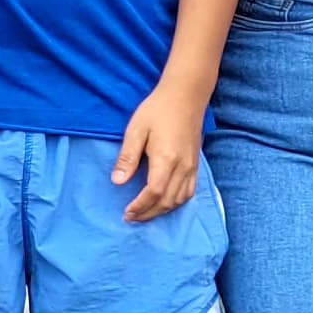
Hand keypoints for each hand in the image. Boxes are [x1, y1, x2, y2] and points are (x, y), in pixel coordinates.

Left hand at [111, 87, 205, 221]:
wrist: (186, 95)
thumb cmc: (157, 110)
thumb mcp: (135, 130)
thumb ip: (127, 157)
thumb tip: (117, 182)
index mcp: (166, 159)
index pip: (154, 192)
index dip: (140, 207)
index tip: (126, 213)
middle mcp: (183, 166)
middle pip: (168, 201)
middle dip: (149, 213)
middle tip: (131, 217)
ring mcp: (192, 166)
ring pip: (180, 199)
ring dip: (162, 210)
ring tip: (145, 213)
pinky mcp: (196, 163)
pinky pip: (189, 191)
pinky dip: (177, 202)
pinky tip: (164, 202)